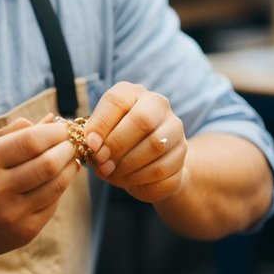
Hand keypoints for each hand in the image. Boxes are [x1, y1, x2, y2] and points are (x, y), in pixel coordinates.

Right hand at [0, 116, 81, 266]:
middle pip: (48, 164)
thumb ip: (14, 133)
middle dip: (66, 149)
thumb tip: (52, 120)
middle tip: (71, 143)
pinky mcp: (24, 233)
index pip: (30, 141)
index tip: (63, 128)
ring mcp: (11, 214)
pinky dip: (60, 188)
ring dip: (69, 168)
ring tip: (70, 159)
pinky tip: (58, 179)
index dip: (54, 132)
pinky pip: (53, 204)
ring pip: (56, 185)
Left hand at [85, 82, 186, 203]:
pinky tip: (128, 180)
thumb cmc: (117, 143)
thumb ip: (95, 137)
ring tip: (112, 173)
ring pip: (156, 146)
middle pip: (142, 121)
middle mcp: (158, 105)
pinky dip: (141, 179)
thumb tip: (93, 145)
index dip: (101, 124)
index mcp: (133, 93)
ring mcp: (175, 129)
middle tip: (102, 162)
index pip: (117, 100)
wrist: (148, 163)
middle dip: (117, 145)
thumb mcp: (102, 134)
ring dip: (128, 165)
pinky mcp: (182, 154)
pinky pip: (163, 169)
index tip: (91, 145)